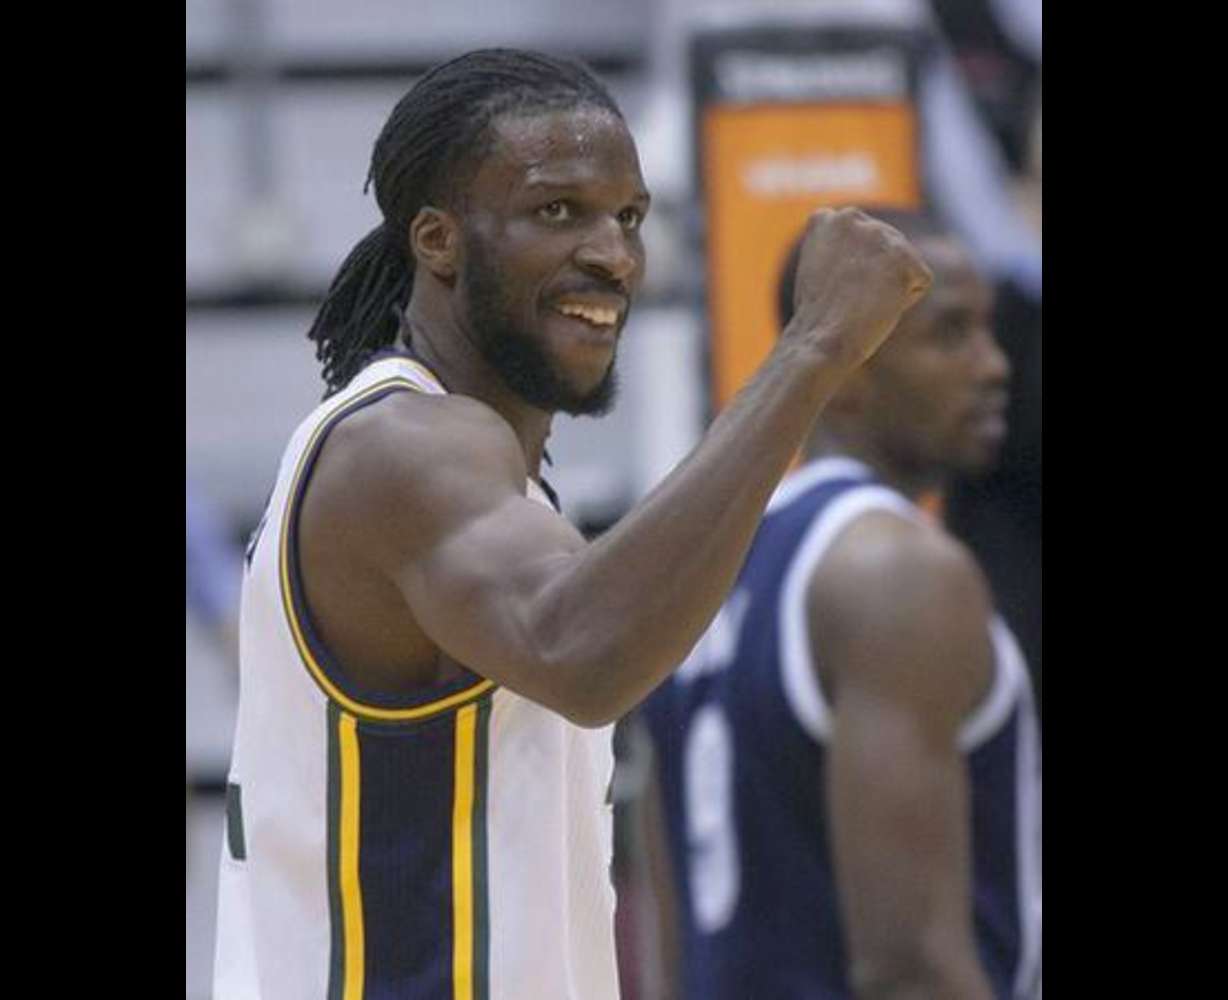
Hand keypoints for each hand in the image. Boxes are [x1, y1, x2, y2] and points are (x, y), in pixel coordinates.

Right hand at [786, 207, 932, 369]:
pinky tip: (878, 308)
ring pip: (902, 265)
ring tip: (860, 303)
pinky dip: (903, 302)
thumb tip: (873, 253)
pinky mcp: (904, 257)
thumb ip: (842, 250)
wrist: (822, 342)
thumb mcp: (818, 271)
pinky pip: (919, 282)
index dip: (849, 272)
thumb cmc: (817, 320)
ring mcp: (878, 234)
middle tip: (847, 299)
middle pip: (885, 251)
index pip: (860, 242)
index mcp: (826, 219)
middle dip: (873, 278)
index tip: (832, 289)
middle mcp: (851, 217)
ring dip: (888, 289)